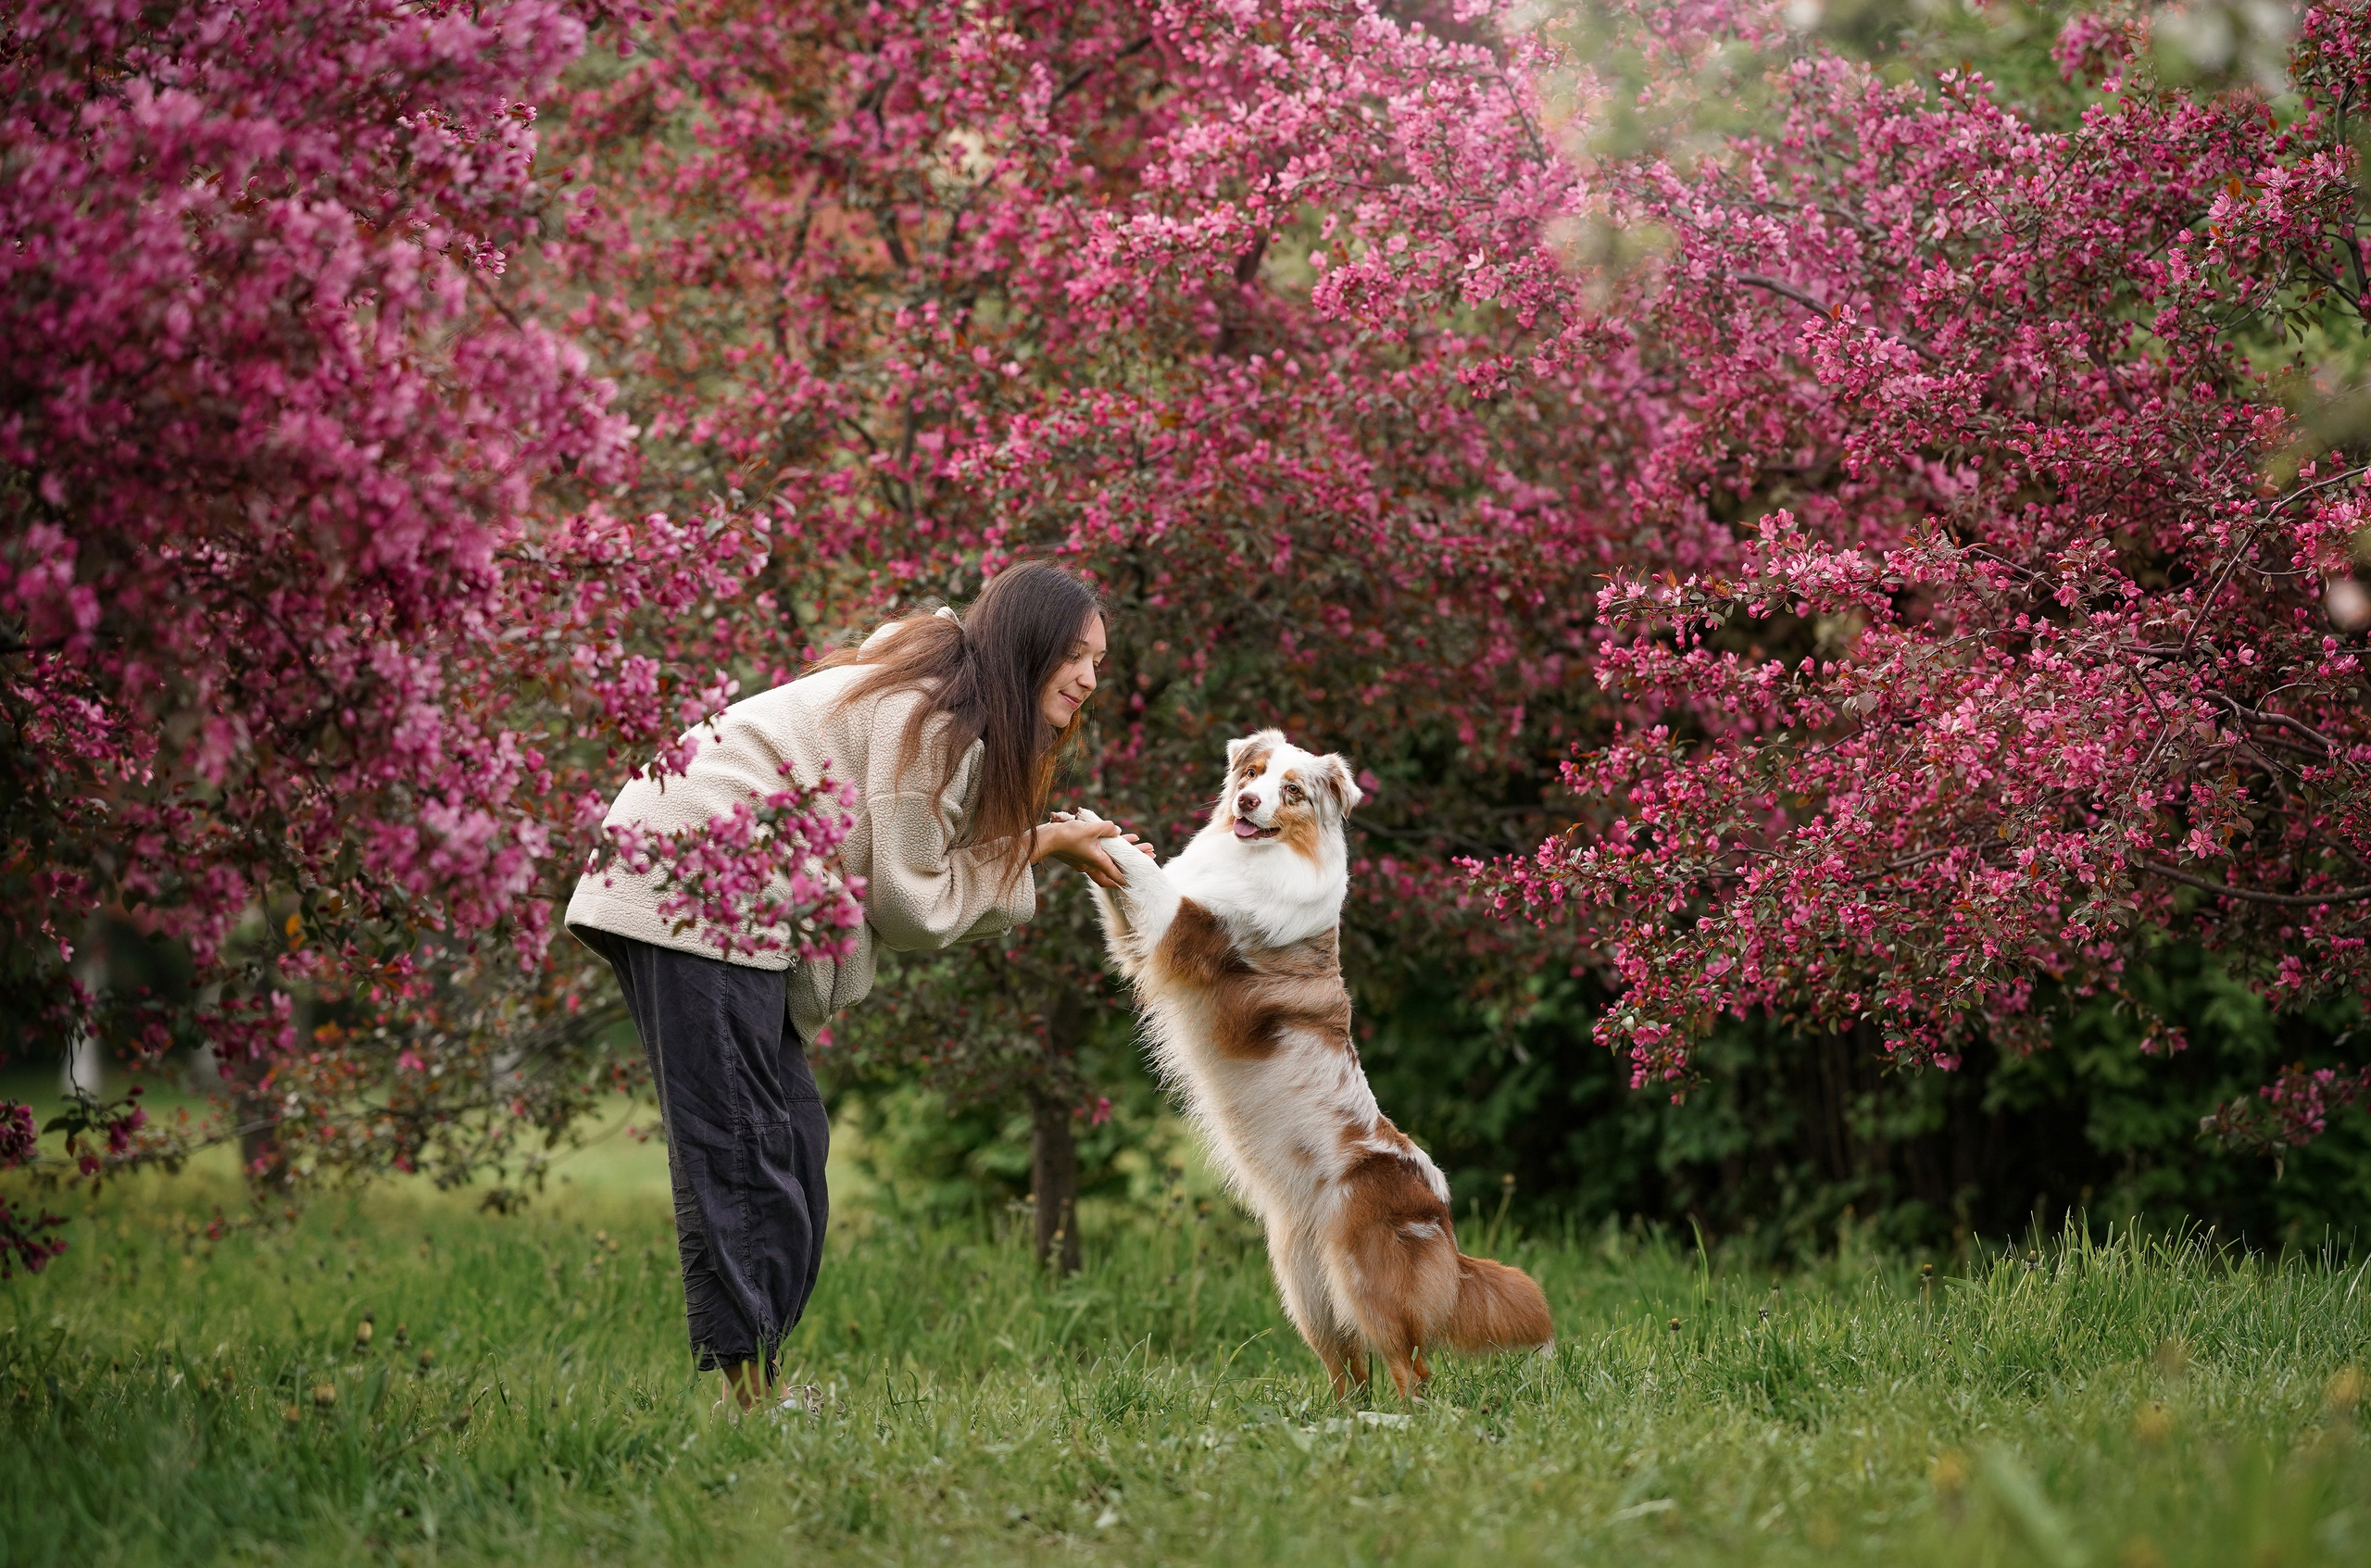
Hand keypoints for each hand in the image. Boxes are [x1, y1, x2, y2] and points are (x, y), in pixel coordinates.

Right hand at [1035, 814, 1155, 889]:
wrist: (1045, 838)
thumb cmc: (1067, 836)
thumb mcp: (1090, 828)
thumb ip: (1107, 828)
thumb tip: (1116, 831)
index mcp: (1097, 861)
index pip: (1116, 873)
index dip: (1127, 877)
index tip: (1136, 882)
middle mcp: (1091, 864)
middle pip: (1116, 866)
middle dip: (1132, 862)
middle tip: (1149, 856)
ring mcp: (1084, 860)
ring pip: (1108, 858)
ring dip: (1122, 851)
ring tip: (1137, 841)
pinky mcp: (1079, 853)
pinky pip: (1098, 851)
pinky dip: (1108, 846)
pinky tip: (1114, 836)